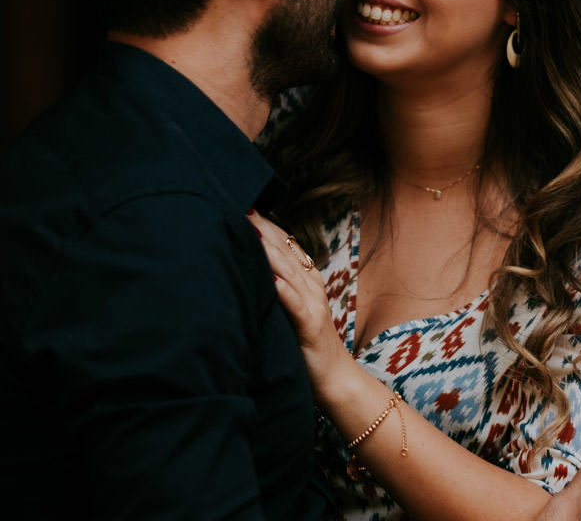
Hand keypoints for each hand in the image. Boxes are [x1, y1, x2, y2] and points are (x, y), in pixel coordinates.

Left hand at [246, 211, 353, 401]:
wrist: (334, 378)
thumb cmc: (306, 346)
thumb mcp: (290, 311)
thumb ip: (276, 290)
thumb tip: (249, 271)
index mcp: (306, 280)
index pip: (285, 245)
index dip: (266, 226)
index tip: (243, 206)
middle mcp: (311, 286)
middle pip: (286, 251)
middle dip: (263, 229)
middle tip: (240, 207)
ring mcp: (312, 305)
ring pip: (289, 272)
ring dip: (269, 251)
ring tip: (251, 231)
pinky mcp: (309, 326)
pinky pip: (294, 305)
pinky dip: (283, 291)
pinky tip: (270, 279)